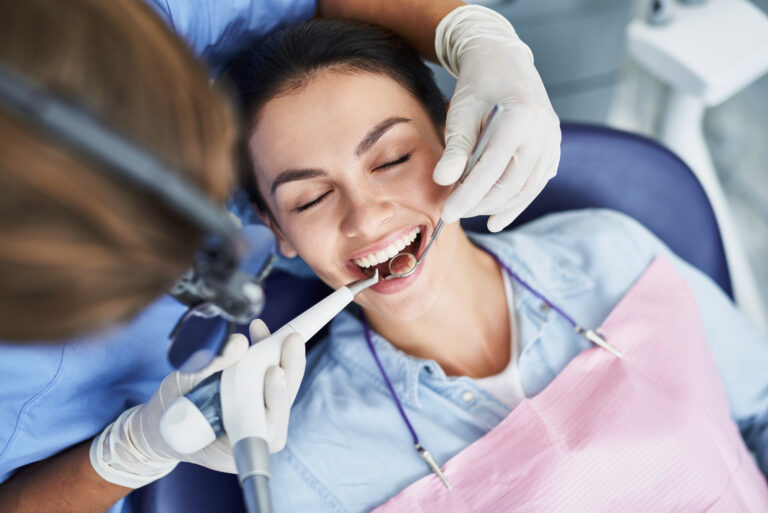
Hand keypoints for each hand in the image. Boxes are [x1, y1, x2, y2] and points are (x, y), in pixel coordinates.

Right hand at [89, 319, 305, 487]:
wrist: (163, 427)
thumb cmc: (168, 416)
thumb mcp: (179, 389)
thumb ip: (207, 368)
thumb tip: (239, 343)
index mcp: (234, 446)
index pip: (267, 425)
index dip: (276, 398)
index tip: (275, 372)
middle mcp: (253, 436)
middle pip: (282, 402)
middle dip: (289, 368)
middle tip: (290, 340)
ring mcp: (258, 420)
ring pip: (280, 389)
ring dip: (280, 358)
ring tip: (276, 333)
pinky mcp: (258, 403)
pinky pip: (269, 380)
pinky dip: (267, 355)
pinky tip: (261, 334)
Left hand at [434, 5, 561, 231]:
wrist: (505, 63)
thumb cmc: (479, 84)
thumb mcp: (462, 110)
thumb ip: (455, 147)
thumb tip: (443, 181)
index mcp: (521, 117)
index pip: (492, 169)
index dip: (468, 195)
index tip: (447, 212)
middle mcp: (544, 132)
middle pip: (511, 183)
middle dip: (480, 204)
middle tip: (454, 213)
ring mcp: (553, 142)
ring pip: (526, 189)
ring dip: (497, 207)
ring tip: (470, 213)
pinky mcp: (553, 150)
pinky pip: (535, 185)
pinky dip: (516, 204)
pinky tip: (496, 218)